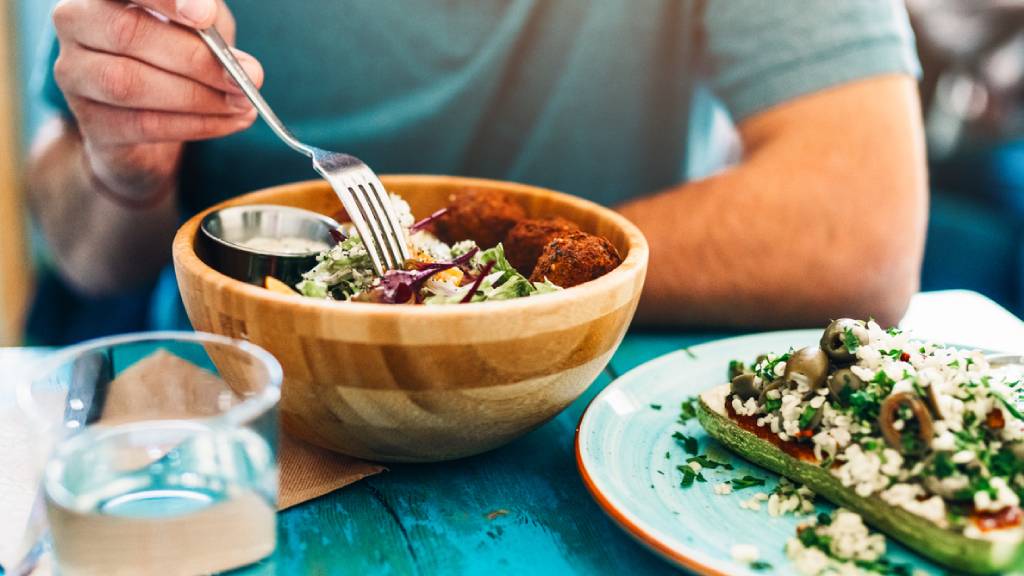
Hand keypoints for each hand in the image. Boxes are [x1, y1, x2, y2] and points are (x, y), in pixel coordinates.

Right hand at [52, 0, 263, 197]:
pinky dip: (197, 124)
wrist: (146, 122)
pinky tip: (230, 121)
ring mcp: (75, 75)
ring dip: (199, 96)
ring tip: (242, 102)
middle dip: (196, 57)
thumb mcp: (194, 26)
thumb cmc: (172, 56)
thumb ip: (208, 23)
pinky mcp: (92, 122)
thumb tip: (231, 48)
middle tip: (248, 75)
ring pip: (131, 83)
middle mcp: (76, 24)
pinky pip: (144, 124)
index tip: (205, 15)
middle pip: (128, 33)